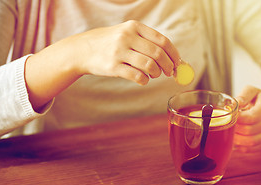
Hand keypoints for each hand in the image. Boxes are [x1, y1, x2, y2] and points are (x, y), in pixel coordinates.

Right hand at [25, 20, 179, 110]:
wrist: (82, 50)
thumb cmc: (110, 43)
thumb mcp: (126, 34)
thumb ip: (147, 42)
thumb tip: (172, 57)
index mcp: (134, 27)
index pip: (162, 41)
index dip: (173, 54)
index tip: (177, 62)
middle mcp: (127, 37)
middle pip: (158, 54)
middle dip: (168, 66)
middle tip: (169, 72)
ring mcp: (119, 52)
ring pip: (149, 66)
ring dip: (156, 73)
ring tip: (153, 74)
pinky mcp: (113, 67)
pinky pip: (137, 77)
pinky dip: (144, 80)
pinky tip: (143, 80)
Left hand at [234, 86, 260, 151]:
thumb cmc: (257, 99)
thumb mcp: (251, 91)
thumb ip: (244, 95)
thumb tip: (235, 103)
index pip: (252, 117)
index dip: (238, 118)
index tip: (229, 116)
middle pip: (250, 130)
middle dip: (235, 128)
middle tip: (227, 124)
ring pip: (250, 142)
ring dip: (236, 138)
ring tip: (229, 132)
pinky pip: (251, 149)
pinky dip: (240, 146)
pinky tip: (235, 139)